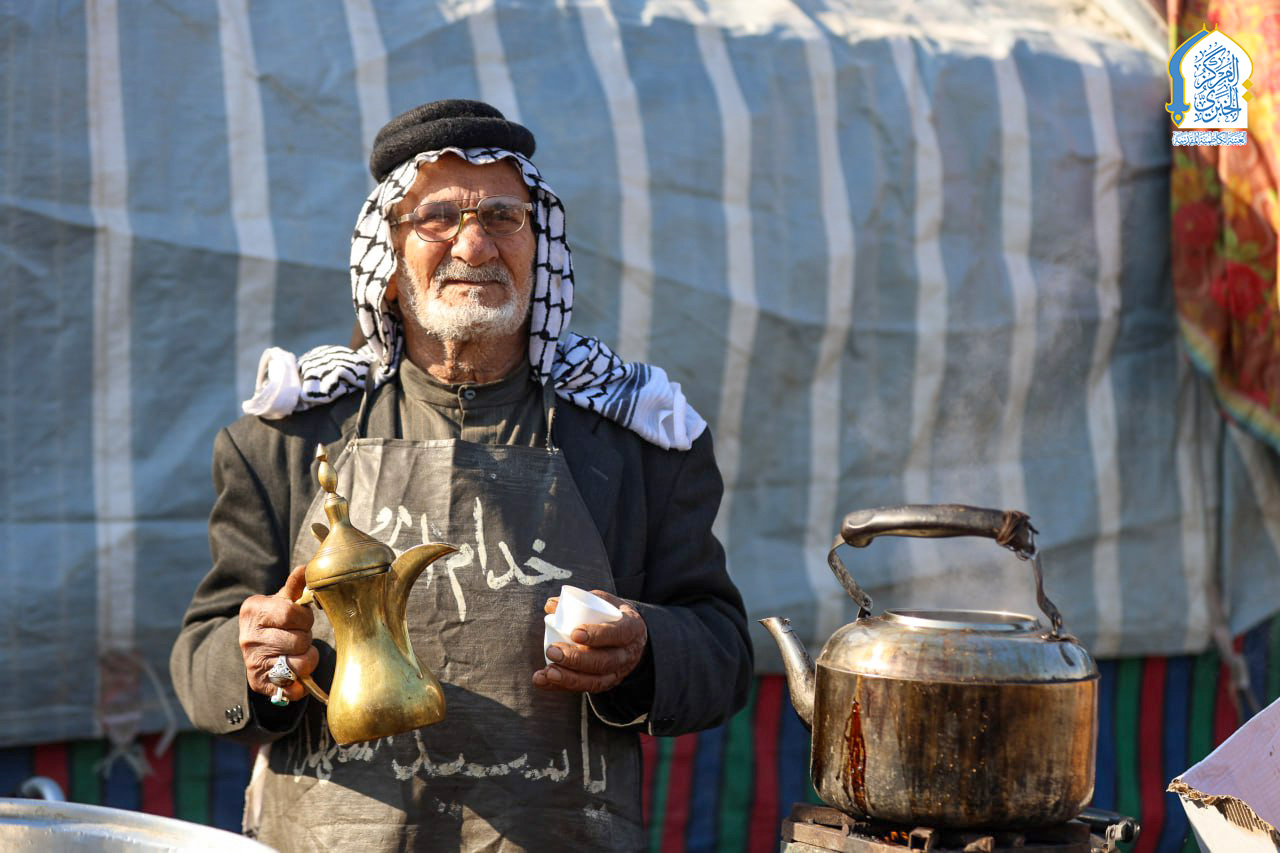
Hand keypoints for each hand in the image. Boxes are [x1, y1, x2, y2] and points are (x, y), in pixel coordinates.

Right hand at [238, 564, 318, 701]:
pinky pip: (293, 687)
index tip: (302, 619)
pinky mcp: (258, 683)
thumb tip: (306, 567)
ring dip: (307, 658)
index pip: (290, 613)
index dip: (304, 618)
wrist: (254, 647)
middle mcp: (248, 638)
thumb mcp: (281, 600)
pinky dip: (301, 681)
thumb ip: (295, 585)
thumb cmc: (274, 620)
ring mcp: (252, 662)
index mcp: (253, 610)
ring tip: (298, 651)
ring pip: (300, 663)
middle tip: (298, 636)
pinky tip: (296, 671)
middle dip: (306, 637)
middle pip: (298, 640)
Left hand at [533, 590, 646, 692]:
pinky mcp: (605, 684)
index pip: (616, 634)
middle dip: (576, 659)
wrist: (634, 640)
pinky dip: (561, 686)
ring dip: (569, 678)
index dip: (596, 635)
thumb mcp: (605, 603)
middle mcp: (627, 654)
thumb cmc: (614, 616)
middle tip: (552, 651)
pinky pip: (584, 689)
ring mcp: (617, 672)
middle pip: (604, 661)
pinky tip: (543, 680)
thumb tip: (550, 605)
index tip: (574, 633)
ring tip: (548, 672)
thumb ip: (580, 601)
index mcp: (630, 628)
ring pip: (595, 681)